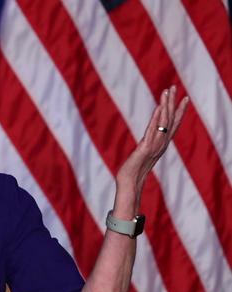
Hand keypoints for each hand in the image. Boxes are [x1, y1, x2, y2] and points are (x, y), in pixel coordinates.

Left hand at [115, 86, 188, 207]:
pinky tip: (158, 108)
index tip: (185, 98)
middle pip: (170, 120)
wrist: (129, 182)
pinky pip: (152, 131)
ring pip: (163, 122)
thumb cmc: (134, 169)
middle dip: (173, 103)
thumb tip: (147, 140)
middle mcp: (161, 143)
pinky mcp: (145, 148)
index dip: (180, 111)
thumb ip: (148, 145)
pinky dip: (156, 119)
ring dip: (165, 106)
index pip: (173, 124)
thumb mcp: (144, 154)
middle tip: (174, 87)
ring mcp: (155, 145)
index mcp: (162, 144)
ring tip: (166, 92)